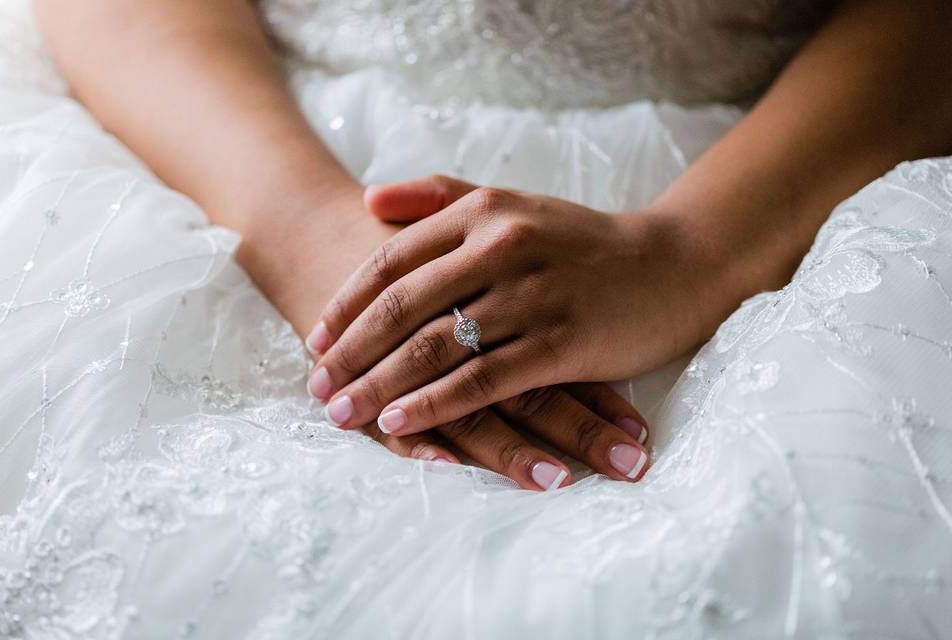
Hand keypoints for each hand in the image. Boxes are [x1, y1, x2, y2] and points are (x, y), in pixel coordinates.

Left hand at [308, 176, 719, 437]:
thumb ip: (440, 196)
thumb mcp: (513, 202)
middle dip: (350, 351)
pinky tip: (399, 423)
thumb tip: (370, 198)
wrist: (674, 265)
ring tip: (342, 413)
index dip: (348, 303)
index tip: (316, 338)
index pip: (393, 260)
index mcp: (484, 212)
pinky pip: (482, 379)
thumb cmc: (583, 243)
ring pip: (435, 346)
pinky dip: (434, 404)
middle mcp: (502, 247)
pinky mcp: (562, 342)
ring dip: (379, 385)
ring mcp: (533, 296)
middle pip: (403, 306)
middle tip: (316, 385)